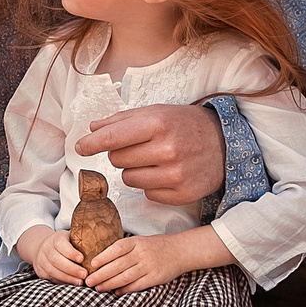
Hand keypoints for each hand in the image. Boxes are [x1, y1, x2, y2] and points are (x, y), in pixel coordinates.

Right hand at [19, 226, 87, 284]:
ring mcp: (41, 260)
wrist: (43, 247)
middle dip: (71, 268)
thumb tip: (100, 247)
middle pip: (56, 259)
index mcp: (55, 238)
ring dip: (67, 278)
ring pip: (52, 270)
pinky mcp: (40, 271)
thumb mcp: (71, 238)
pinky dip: (63, 282)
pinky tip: (72, 284)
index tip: (82, 258)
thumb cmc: (65, 244)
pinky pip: (51, 278)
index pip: (61, 244)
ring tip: (80, 282)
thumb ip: (82, 241)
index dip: (71, 252)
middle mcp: (46, 248)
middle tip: (84, 274)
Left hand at [73, 103, 225, 207]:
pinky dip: (151, 184)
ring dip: (135, 170)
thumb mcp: (157, 112)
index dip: (91, 143)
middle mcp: (167, 150)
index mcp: (158, 124)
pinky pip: (146, 193)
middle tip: (141, 146)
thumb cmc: (185, 125)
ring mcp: (175, 175)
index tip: (81, 146)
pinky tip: (167, 173)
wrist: (225, 144)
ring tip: (154, 160)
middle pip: (117, 159)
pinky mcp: (181, 194)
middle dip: (122, 153)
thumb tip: (92, 128)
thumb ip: (122, 120)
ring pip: (128, 179)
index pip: (112, 138)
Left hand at [84, 233, 194, 292]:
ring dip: (110, 284)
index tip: (91, 264)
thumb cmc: (156, 246)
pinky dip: (125, 290)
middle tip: (88, 281)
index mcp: (136, 242)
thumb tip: (102, 260)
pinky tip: (116, 292)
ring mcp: (149, 266)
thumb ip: (124, 249)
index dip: (103, 257)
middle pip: (118, 265)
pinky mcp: (155, 277)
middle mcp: (142, 253)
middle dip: (101, 274)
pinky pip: (137, 285)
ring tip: (98, 288)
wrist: (181, 251)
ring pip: (125, 277)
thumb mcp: (140, 241)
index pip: (116, 248)